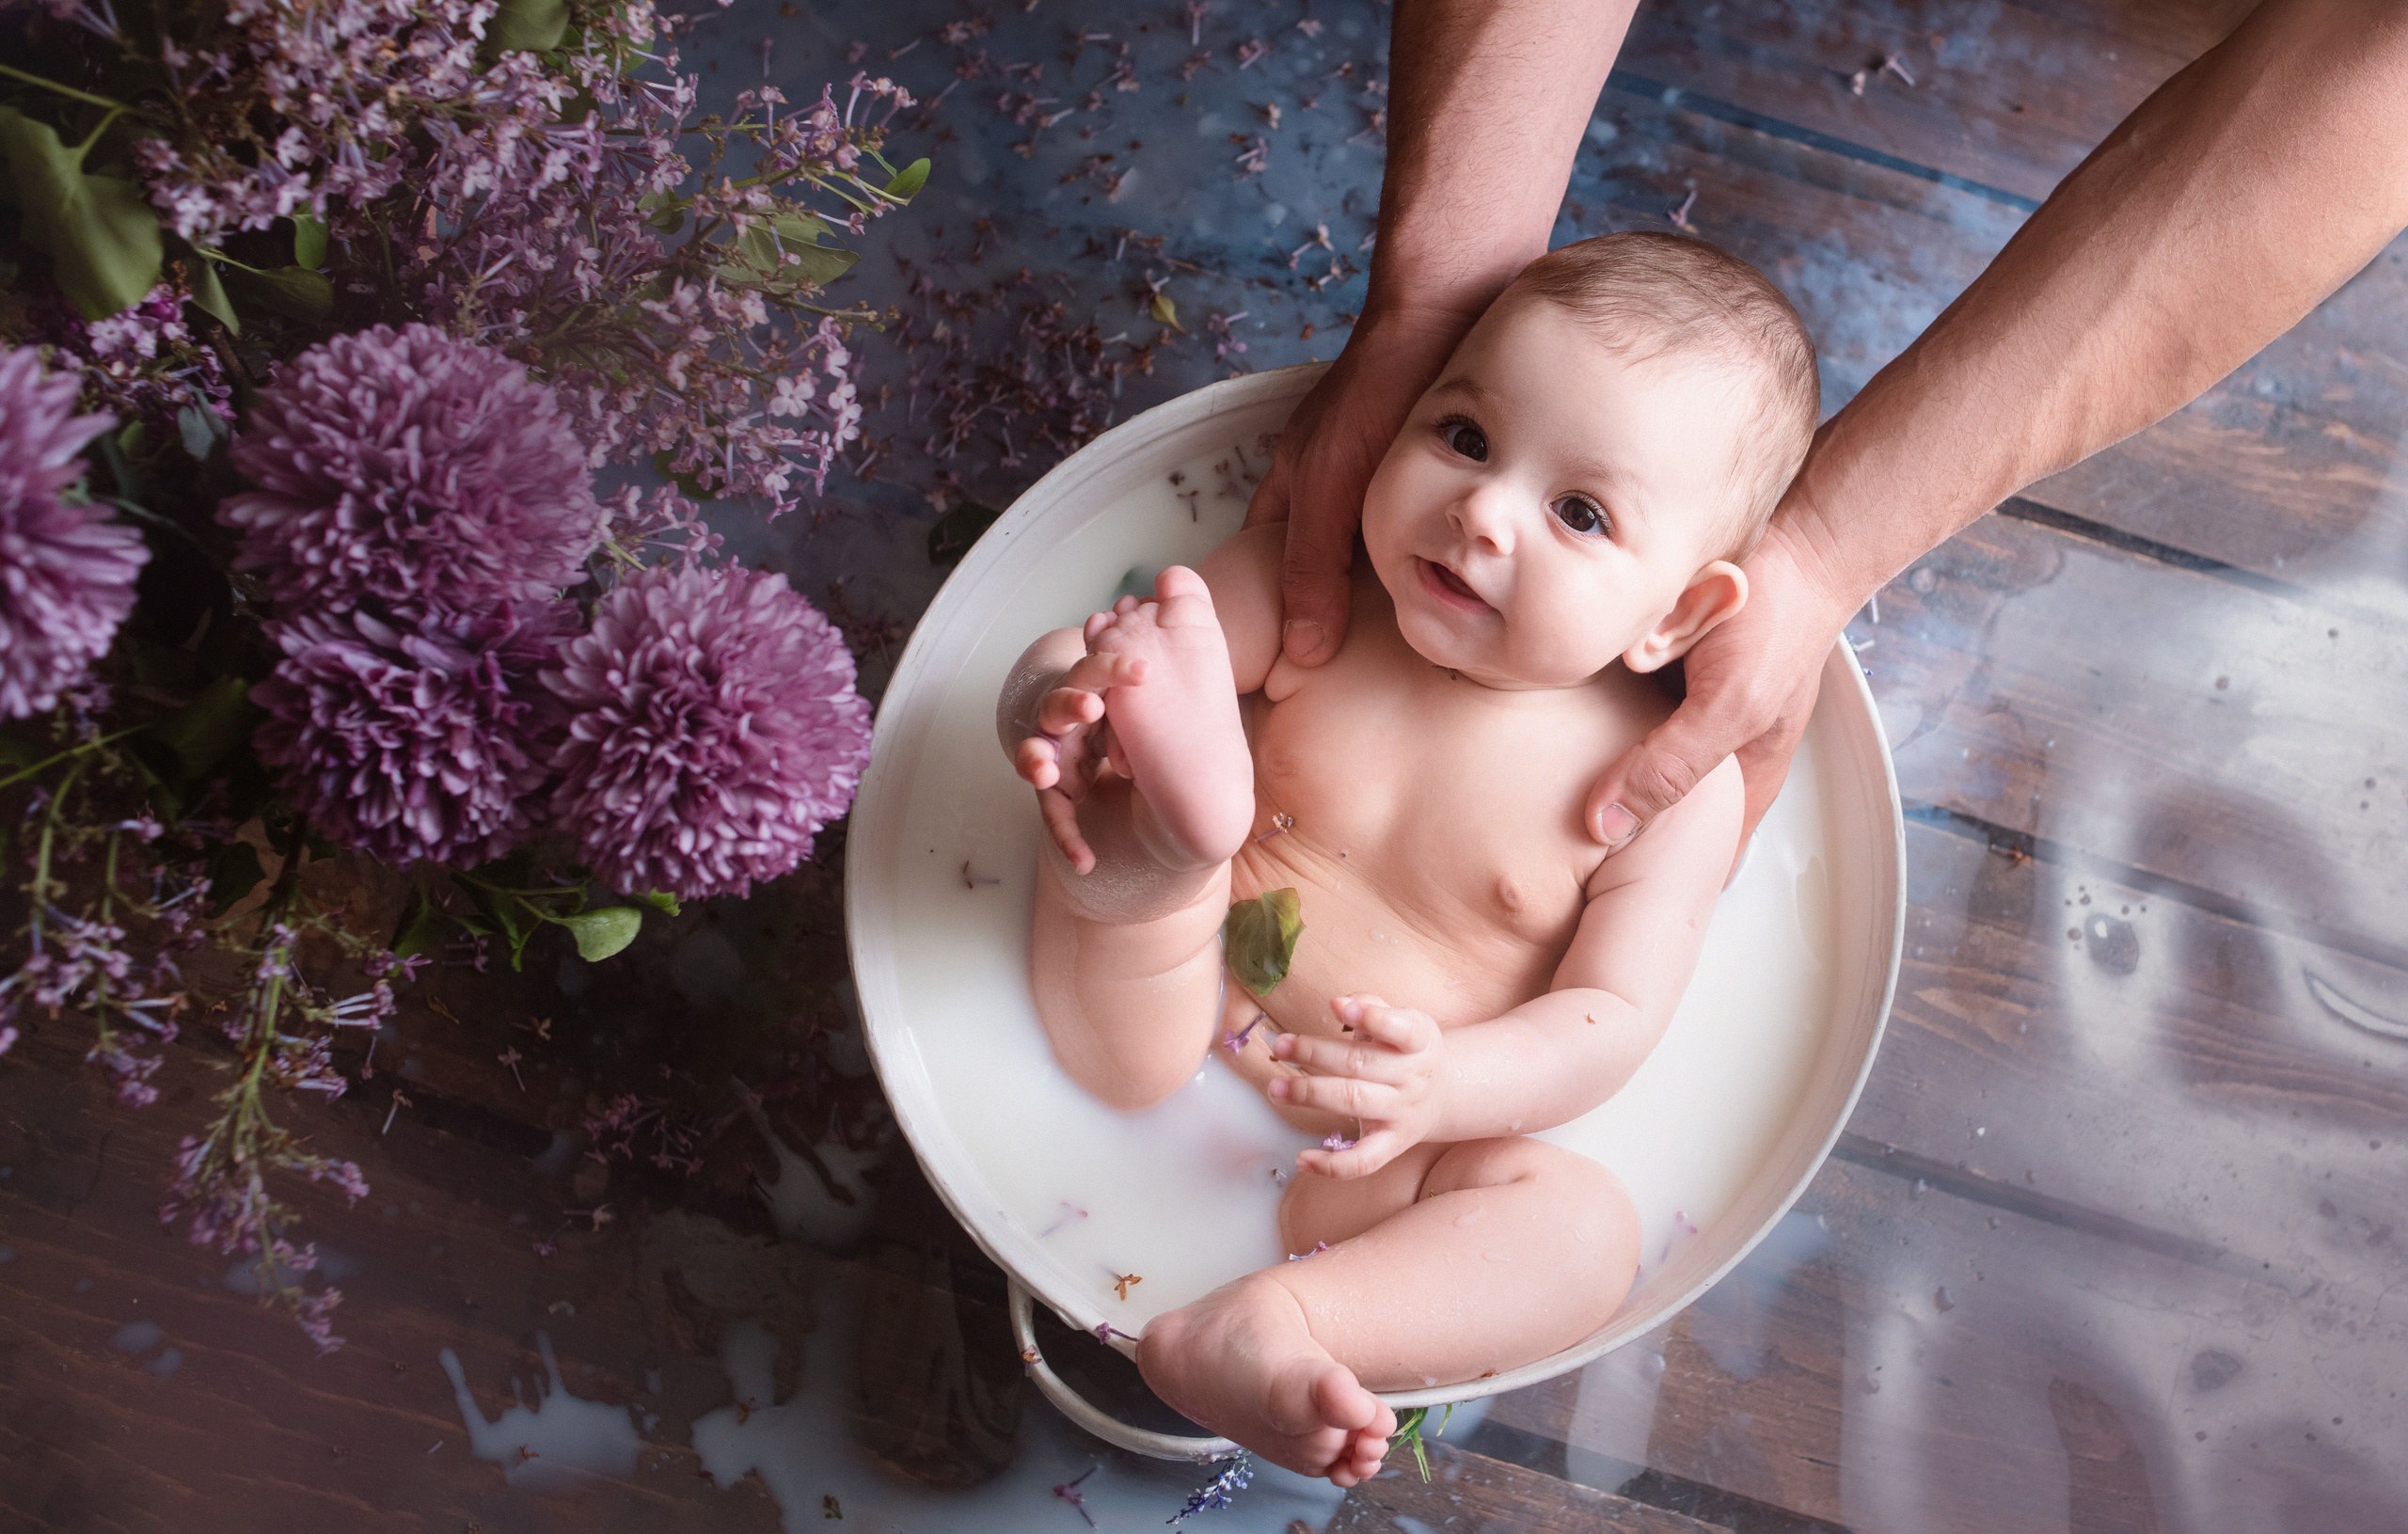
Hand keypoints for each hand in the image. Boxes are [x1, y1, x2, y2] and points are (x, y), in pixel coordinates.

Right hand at [1011, 627, 1147, 873]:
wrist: (1123, 763)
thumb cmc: (1131, 714)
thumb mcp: (1145, 678)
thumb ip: (1161, 637)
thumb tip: (1177, 577)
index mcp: (1092, 687)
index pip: (1094, 670)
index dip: (1112, 668)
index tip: (1143, 671)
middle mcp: (1065, 719)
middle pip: (1058, 705)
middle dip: (1071, 703)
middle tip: (1092, 707)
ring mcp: (1054, 757)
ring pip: (1037, 756)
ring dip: (1038, 760)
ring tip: (1045, 772)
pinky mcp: (1056, 794)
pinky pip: (1055, 816)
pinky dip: (1069, 838)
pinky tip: (1086, 861)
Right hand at [1244, 310, 1473, 666]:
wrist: (1453, 306)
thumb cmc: (1378, 384)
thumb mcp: (1330, 485)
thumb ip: (1312, 566)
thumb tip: (1303, 652)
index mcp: (1293, 492)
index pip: (1266, 573)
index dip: (1272, 621)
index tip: (1287, 681)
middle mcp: (1334, 491)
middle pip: (1325, 573)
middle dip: (1340, 621)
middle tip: (1361, 682)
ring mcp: (1382, 483)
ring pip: (1380, 558)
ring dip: (1397, 596)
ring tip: (1419, 649)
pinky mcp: (1435, 476)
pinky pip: (1426, 535)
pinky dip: (1436, 563)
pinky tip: (1458, 595)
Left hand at [1266, 994, 1446, 1178]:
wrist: (1444, 1094)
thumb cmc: (1408, 1050)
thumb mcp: (1404, 1020)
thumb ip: (1372, 1007)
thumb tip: (1340, 1003)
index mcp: (1419, 1041)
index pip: (1401, 1029)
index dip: (1371, 1017)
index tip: (1337, 1006)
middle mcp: (1413, 1078)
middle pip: (1360, 1064)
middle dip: (1314, 1054)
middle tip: (1281, 1046)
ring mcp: (1402, 1113)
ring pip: (1353, 1102)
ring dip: (1309, 1094)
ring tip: (1276, 1088)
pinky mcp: (1392, 1144)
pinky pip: (1363, 1162)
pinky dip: (1332, 1165)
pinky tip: (1303, 1158)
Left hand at [1583, 517, 1859, 867]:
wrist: (1793, 540)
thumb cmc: (1779, 620)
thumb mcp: (1727, 706)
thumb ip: (1670, 767)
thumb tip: (1605, 826)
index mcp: (1745, 776)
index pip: (1701, 854)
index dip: (1658, 879)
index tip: (1605, 897)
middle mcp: (1717, 749)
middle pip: (1658, 807)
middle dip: (1617, 824)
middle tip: (1560, 851)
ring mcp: (1690, 711)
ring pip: (1633, 757)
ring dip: (1601, 766)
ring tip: (1544, 792)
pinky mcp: (1666, 674)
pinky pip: (1621, 708)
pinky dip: (1597, 712)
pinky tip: (1559, 720)